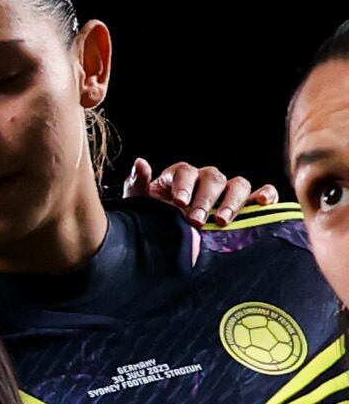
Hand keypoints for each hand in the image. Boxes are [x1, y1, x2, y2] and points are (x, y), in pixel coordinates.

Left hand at [126, 158, 277, 228]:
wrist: (168, 241)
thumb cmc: (153, 219)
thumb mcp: (140, 204)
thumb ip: (137, 184)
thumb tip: (141, 162)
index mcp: (181, 176)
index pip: (185, 171)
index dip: (183, 185)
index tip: (179, 202)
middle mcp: (207, 179)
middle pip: (213, 179)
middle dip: (204, 200)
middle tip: (195, 220)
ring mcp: (228, 190)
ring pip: (238, 184)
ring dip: (232, 201)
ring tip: (221, 221)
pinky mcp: (247, 202)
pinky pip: (263, 192)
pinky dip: (266, 194)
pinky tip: (262, 203)